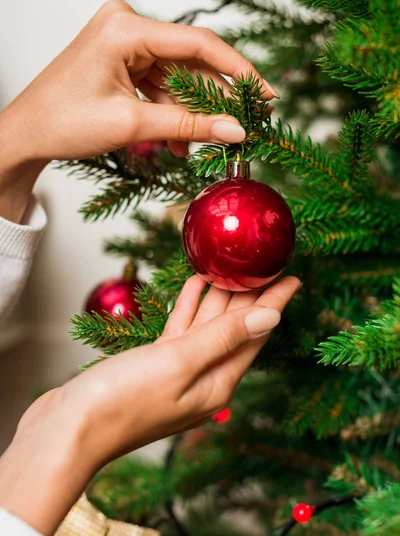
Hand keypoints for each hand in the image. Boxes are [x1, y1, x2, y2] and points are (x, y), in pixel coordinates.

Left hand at [0, 0, 277, 222]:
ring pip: (177, 77)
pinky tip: (179, 140)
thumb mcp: (133, 124)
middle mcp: (126, 26)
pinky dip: (171, 111)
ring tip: (201, 145)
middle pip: (189, 63)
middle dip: (213, 100)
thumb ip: (189, 125)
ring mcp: (124, 42)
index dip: (237, 70)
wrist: (27, 134)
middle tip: (241, 126)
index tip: (264, 93)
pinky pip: (160, 84)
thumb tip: (235, 129)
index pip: (198, 43)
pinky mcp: (123, 59)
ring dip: (190, 113)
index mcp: (125, 29)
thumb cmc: (63, 122)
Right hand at [0, 275, 298, 534]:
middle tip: (264, 263)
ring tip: (233, 267)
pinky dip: (191, 307)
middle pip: (236, 327)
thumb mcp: (180, 362)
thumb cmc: (122, 400)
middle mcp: (204, 376)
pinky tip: (196, 286)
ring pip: (209, 325)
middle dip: (251, 294)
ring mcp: (180, 371)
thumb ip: (225, 336)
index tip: (294, 277)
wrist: (70, 428)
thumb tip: (271, 317)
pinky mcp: (156, 364)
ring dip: (221, 296)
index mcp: (218, 380)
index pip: (257, 333)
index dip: (276, 302)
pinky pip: (183, 330)